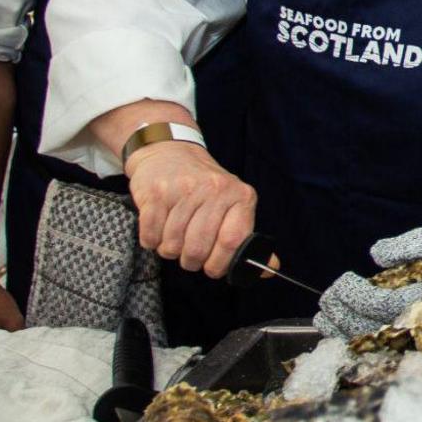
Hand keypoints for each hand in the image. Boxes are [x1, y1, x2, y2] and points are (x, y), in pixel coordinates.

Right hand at [125, 141, 255, 278]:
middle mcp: (215, 189)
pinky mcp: (156, 192)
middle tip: (189, 255)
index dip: (220, 264)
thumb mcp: (234, 204)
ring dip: (170, 250)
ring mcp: (184, 189)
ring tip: (174, 238)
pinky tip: (158, 229)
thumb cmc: (205, 186)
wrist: (170, 152)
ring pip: (172, 244)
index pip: (233, 241)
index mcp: (240, 196)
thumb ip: (247, 237)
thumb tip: (270, 269)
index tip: (212, 268)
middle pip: (198, 248)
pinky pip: (150, 235)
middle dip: (191, 261)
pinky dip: (151, 241)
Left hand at [314, 203, 421, 338]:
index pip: (383, 306)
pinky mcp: (420, 327)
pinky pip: (385, 338)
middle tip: (325, 300)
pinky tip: (342, 327)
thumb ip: (408, 244)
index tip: (343, 280)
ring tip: (324, 317)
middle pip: (375, 330)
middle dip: (344, 316)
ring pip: (379, 340)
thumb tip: (377, 255)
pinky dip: (360, 334)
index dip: (356, 297)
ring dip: (346, 330)